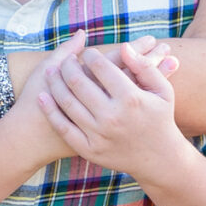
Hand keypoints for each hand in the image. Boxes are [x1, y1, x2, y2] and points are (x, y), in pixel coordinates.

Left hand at [33, 42, 187, 185]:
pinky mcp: (89, 150)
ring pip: (67, 102)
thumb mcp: (163, 90)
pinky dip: (50, 110)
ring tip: (51, 72)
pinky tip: (43, 97)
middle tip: (67, 61)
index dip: (90, 55)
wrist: (158, 160)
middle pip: (78, 81)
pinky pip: (63, 127)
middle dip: (68, 65)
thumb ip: (144, 66)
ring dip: (54, 83)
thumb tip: (124, 46)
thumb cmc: (160, 119)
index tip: (87, 52)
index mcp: (130, 98)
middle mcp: (112, 116)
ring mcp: (98, 135)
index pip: (100, 66)